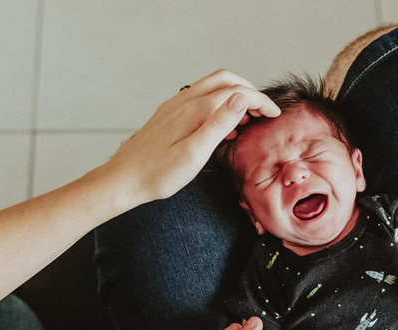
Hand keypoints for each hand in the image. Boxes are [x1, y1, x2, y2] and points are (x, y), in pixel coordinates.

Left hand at [105, 71, 279, 204]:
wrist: (123, 180)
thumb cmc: (158, 174)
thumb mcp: (195, 154)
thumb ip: (219, 124)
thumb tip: (241, 99)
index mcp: (194, 110)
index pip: (236, 93)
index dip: (260, 101)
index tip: (274, 114)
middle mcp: (183, 101)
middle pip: (224, 80)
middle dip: (248, 91)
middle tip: (264, 111)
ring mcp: (174, 106)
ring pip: (211, 88)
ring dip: (233, 97)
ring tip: (247, 120)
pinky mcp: (168, 115)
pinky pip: (199, 99)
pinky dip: (217, 105)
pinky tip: (220, 128)